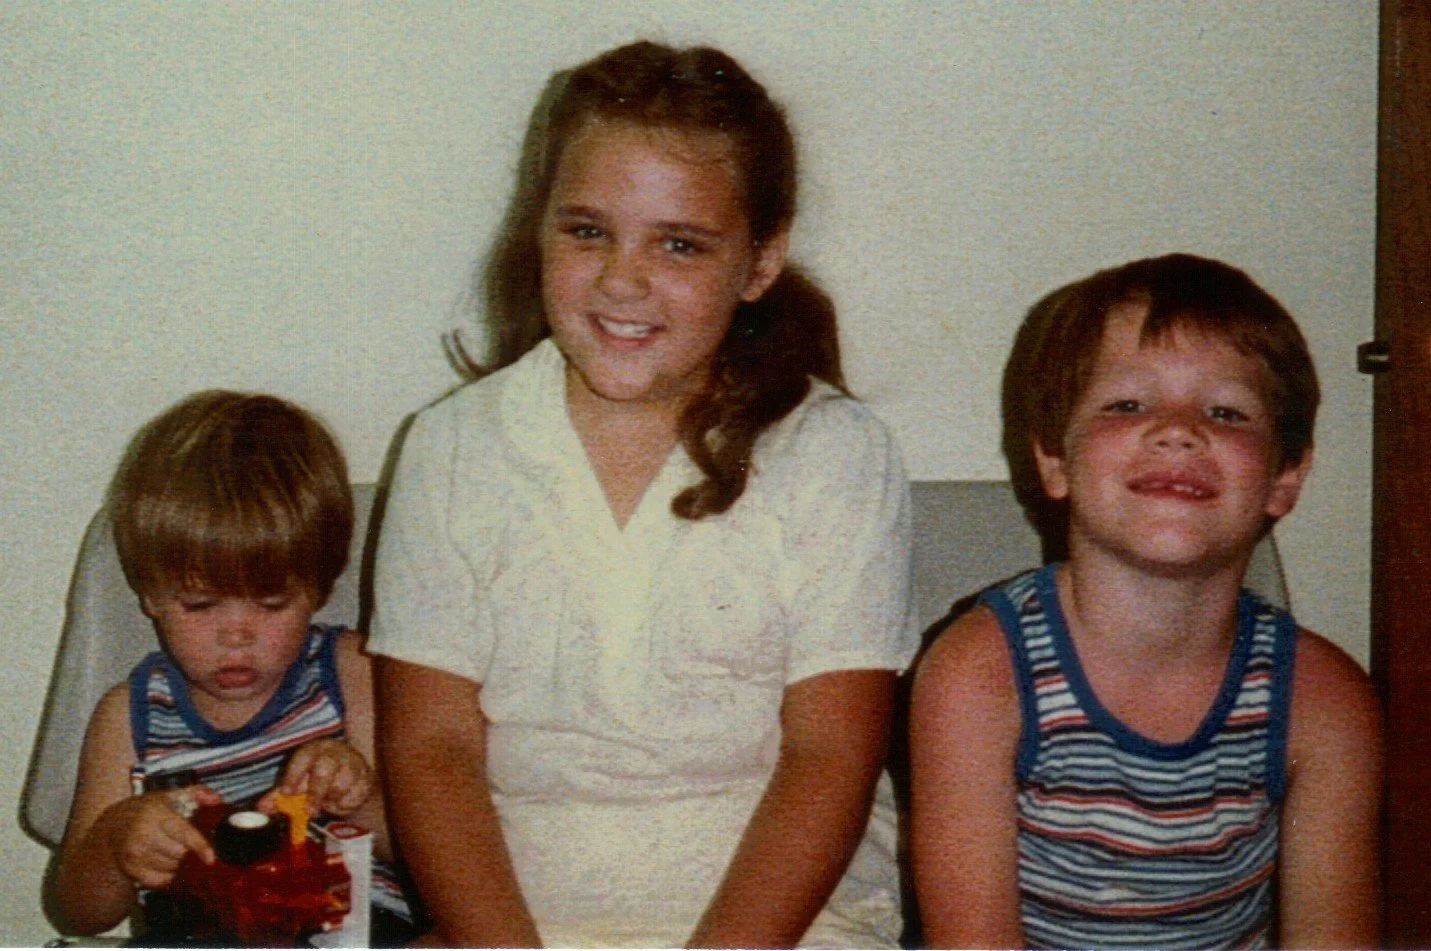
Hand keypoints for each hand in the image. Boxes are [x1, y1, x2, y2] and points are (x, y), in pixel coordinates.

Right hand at [105, 785, 221, 888]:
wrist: (113, 824)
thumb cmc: (148, 809)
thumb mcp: (171, 795)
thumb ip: (198, 793)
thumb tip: (217, 800)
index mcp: (156, 814)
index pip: (182, 833)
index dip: (199, 846)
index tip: (211, 858)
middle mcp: (143, 834)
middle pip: (179, 854)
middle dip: (190, 853)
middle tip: (190, 847)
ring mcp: (134, 854)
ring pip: (170, 868)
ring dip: (179, 864)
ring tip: (177, 853)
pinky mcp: (130, 869)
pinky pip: (158, 881)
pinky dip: (168, 876)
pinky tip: (168, 865)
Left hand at [260, 739, 372, 817]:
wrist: (351, 773)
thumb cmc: (318, 776)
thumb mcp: (298, 783)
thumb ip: (279, 796)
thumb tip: (262, 808)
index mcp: (313, 751)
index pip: (302, 758)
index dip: (294, 775)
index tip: (288, 792)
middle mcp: (333, 752)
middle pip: (325, 768)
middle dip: (316, 792)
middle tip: (311, 811)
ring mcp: (353, 762)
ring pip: (343, 783)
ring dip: (332, 799)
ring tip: (328, 801)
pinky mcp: (367, 776)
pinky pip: (357, 794)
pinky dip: (347, 804)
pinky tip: (341, 801)